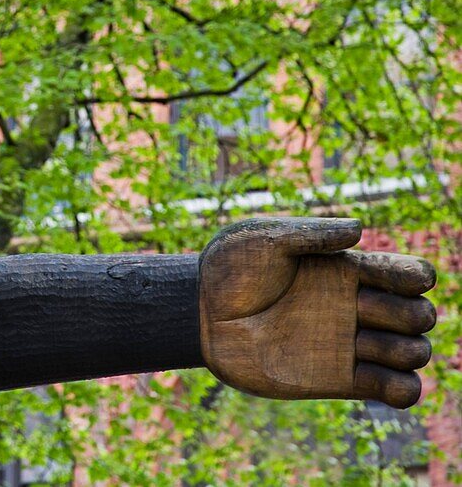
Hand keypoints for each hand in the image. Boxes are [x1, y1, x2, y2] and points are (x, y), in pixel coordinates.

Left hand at [199, 217, 435, 408]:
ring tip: (359, 343)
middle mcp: (354, 306)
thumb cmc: (227, 270)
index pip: (409, 274)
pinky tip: (376, 377)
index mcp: (345, 269)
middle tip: (359, 308)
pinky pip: (397, 391)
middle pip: (421, 315)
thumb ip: (310, 233)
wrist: (199, 315)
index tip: (386, 278)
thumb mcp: (262, 238)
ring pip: (416, 352)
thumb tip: (359, 230)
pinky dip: (405, 390)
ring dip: (405, 350)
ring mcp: (348, 344)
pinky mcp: (338, 380)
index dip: (413, 276)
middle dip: (409, 314)